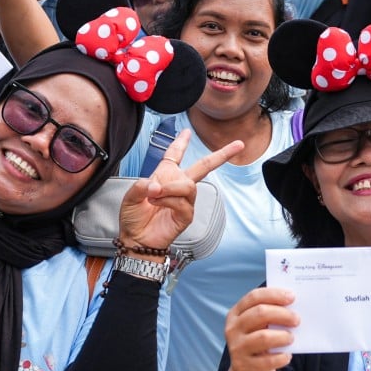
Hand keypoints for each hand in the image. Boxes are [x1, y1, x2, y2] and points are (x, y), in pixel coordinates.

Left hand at [117, 130, 242, 249]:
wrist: (135, 238)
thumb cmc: (133, 217)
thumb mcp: (131, 195)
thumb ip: (142, 184)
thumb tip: (156, 185)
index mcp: (164, 176)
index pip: (175, 155)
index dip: (181, 143)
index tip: (187, 132)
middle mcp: (178, 185)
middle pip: (203, 166)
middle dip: (222, 155)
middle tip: (238, 145)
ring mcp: (185, 200)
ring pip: (188, 185)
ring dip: (169, 188)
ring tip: (154, 193)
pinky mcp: (186, 215)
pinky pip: (183, 202)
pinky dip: (167, 201)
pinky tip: (156, 203)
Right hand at [223, 287, 299, 370]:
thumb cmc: (257, 343)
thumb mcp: (257, 327)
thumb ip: (269, 316)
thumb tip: (293, 308)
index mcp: (235, 314)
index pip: (254, 297)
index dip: (274, 295)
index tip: (292, 297)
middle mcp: (233, 329)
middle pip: (260, 313)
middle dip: (282, 314)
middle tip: (297, 319)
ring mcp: (237, 348)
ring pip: (264, 337)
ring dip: (283, 336)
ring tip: (291, 338)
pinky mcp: (245, 367)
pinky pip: (268, 360)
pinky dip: (282, 357)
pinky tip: (286, 355)